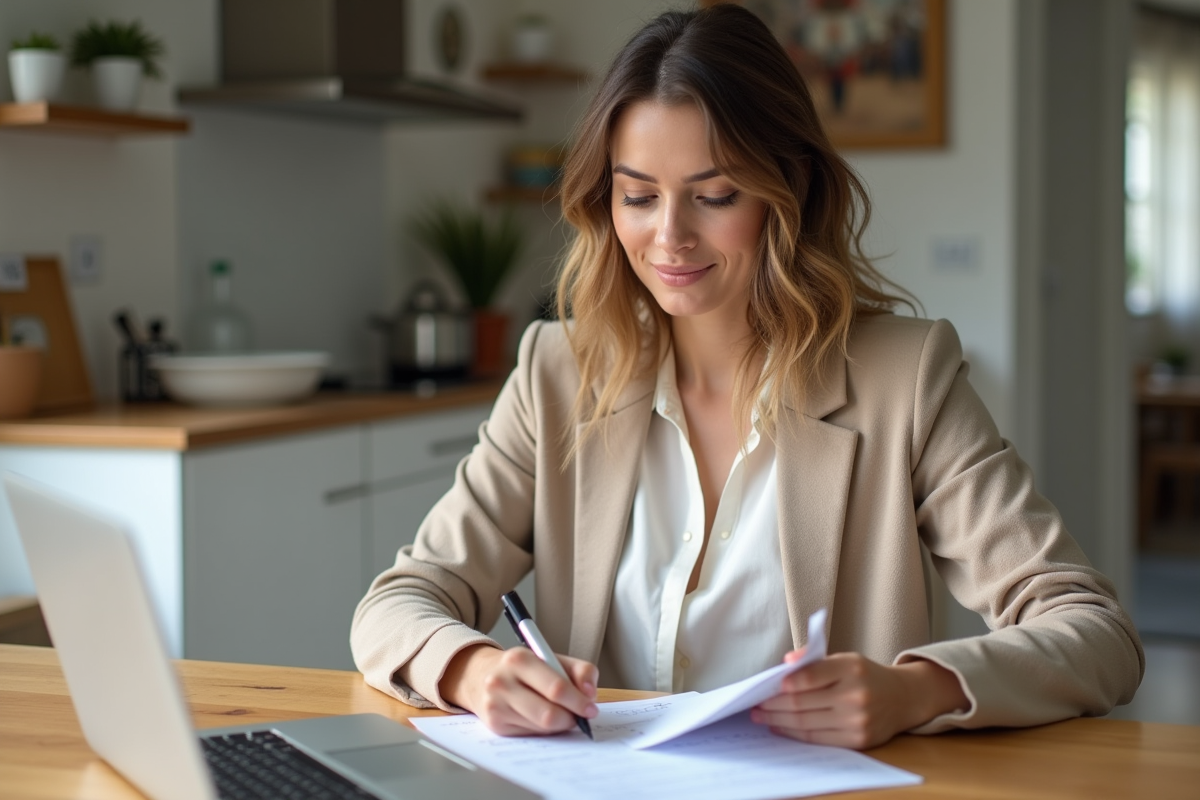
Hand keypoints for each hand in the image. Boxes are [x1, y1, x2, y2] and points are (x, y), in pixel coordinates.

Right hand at [439, 644, 598, 735]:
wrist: (480, 675)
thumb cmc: (523, 668)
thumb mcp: (551, 658)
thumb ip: (579, 670)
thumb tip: (590, 694)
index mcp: (519, 659)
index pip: (556, 688)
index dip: (578, 702)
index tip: (590, 708)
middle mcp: (502, 682)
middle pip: (548, 714)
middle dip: (570, 718)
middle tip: (580, 717)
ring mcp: (496, 705)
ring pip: (540, 728)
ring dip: (558, 725)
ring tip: (562, 715)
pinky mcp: (494, 725)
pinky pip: (530, 734)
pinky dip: (543, 731)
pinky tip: (542, 719)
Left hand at [750, 651, 968, 749]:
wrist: (904, 697)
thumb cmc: (865, 675)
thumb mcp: (845, 658)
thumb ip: (814, 660)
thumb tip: (785, 663)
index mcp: (851, 667)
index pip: (808, 676)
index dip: (783, 683)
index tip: (765, 686)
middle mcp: (855, 694)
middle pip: (802, 703)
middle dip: (773, 705)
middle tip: (755, 705)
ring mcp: (857, 720)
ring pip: (806, 723)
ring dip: (778, 721)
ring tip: (762, 717)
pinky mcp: (858, 740)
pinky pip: (818, 739)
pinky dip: (795, 734)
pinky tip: (781, 728)